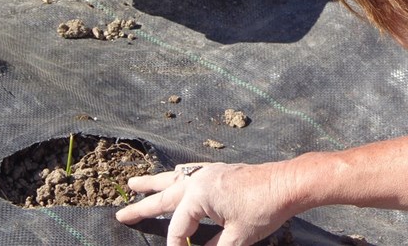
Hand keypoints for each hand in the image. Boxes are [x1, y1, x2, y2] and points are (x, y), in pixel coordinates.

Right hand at [116, 162, 296, 245]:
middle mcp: (199, 180)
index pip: (178, 228)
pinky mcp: (220, 170)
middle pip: (165, 197)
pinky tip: (175, 174)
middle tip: (120, 214)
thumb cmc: (264, 209)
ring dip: (154, 184)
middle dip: (142, 207)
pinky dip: (179, 174)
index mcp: (198, 195)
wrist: (287, 184)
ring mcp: (209, 172)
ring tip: (133, 183)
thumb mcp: (237, 238)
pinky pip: (192, 171)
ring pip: (174, 179)